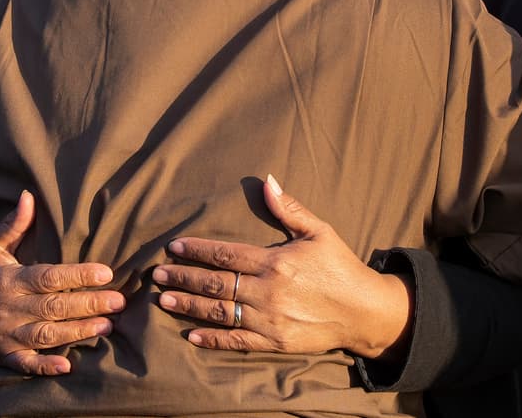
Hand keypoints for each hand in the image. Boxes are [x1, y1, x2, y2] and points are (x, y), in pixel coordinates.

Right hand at [0, 190, 126, 374]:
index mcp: (8, 278)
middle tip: (119, 302)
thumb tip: (29, 195)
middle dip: (89, 305)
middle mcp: (8, 307)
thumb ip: (13, 224)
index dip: (78, 275)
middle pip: (54, 308)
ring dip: (78, 332)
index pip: (48, 277)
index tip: (106, 273)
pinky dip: (44, 367)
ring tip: (108, 326)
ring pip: (46, 336)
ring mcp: (4, 334)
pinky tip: (68, 366)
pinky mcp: (1, 355)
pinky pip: (24, 364)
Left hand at [152, 175, 412, 357]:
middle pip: (215, 283)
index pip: (226, 253)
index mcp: (275, 261)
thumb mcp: (319, 231)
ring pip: (220, 312)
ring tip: (163, 300)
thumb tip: (267, 180)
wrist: (364, 311)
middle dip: (183, 277)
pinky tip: (191, 335)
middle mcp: (268, 290)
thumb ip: (289, 208)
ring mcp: (270, 319)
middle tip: (157, 275)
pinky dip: (213, 340)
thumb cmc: (340, 266)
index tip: (173, 247)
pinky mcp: (275, 341)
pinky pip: (238, 341)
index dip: (197, 250)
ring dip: (189, 306)